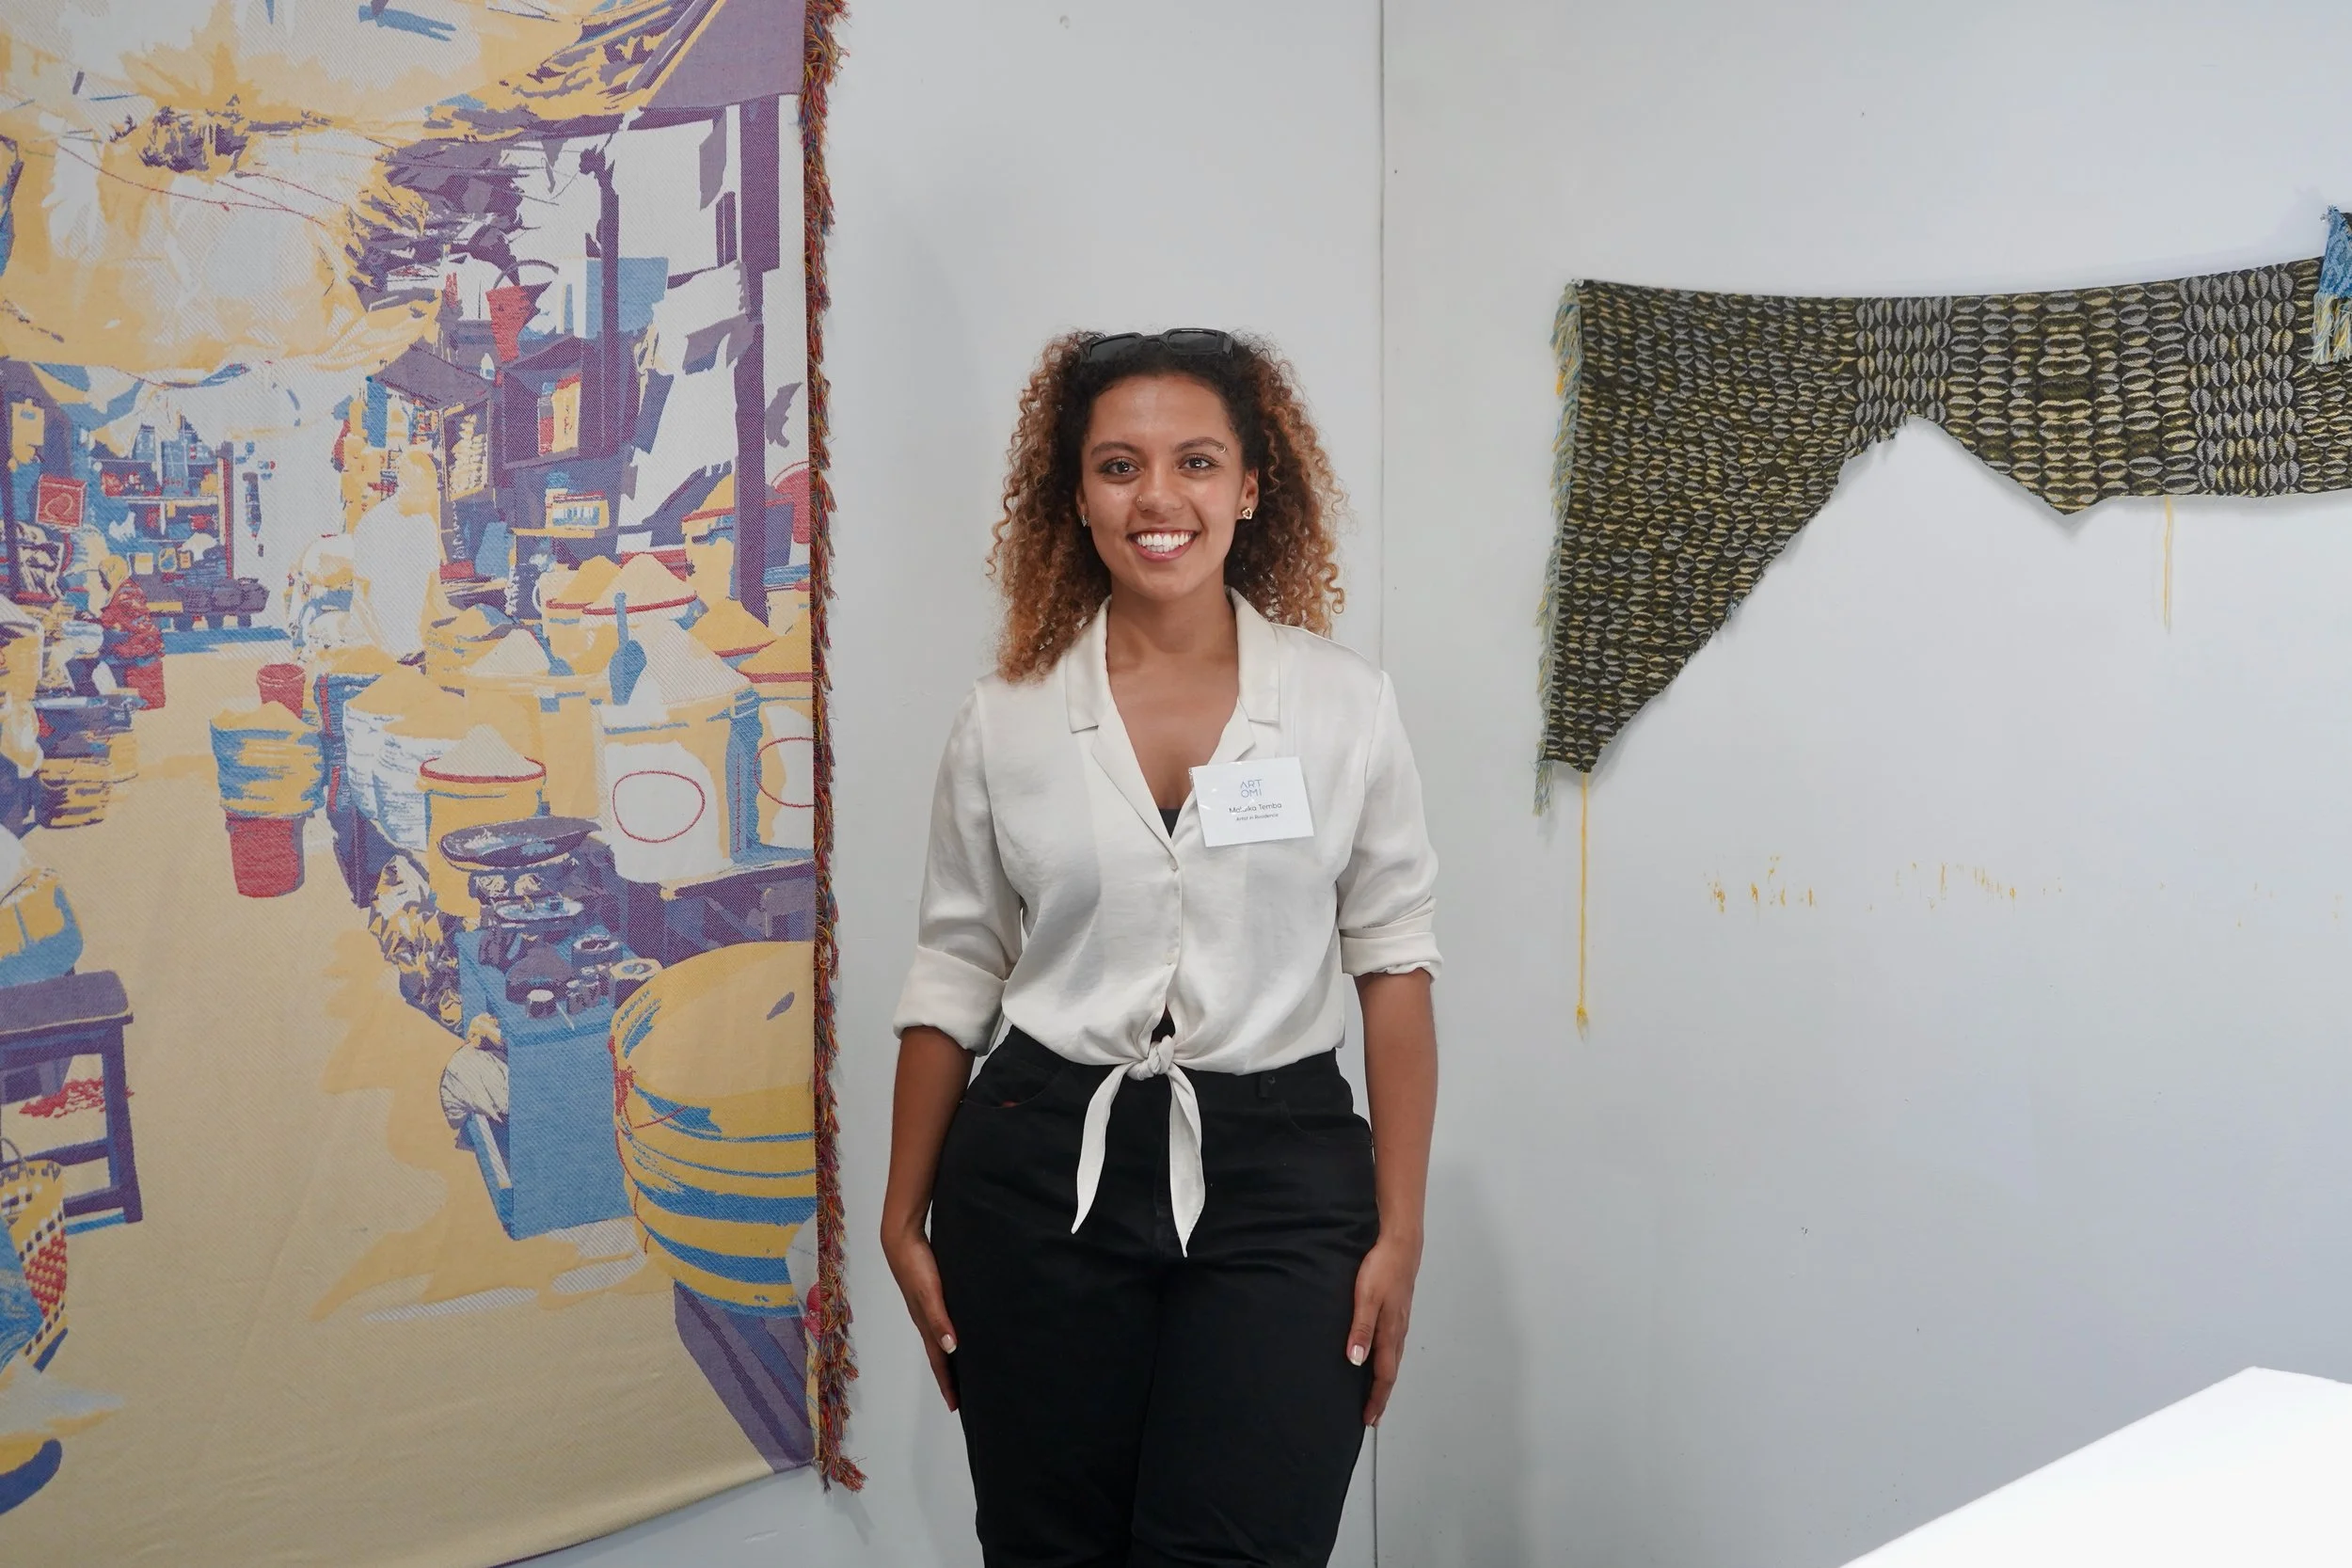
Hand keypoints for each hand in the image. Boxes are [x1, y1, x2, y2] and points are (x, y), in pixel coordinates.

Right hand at [881, 1222, 958, 1411]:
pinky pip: (941, 1321)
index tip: (956, 1406)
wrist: (901, 1237)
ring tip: (963, 1369)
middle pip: (939, 1354)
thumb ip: (939, 1319)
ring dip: (949, 1356)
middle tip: (962, 1396)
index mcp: (925, 1323)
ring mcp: (926, 1305)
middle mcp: (925, 1318)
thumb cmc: (916, 1265)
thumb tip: (951, 1349)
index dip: (947, 1383)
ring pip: (940, 1338)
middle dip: (949, 1376)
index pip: (939, 1360)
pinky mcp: (929, 1292)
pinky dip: (949, 1334)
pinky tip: (957, 1331)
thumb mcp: (929, 1293)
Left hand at [1348, 1230, 1421, 1425]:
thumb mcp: (1366, 1297)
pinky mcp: (1398, 1311)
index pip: (1383, 1375)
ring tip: (1375, 1394)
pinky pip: (1393, 1345)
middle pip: (1391, 1372)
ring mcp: (1400, 1321)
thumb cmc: (1383, 1267)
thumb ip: (1361, 1329)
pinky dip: (1387, 1360)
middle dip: (1381, 1396)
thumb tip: (1356, 1361)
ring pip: (1393, 1359)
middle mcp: (1398, 1330)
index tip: (1369, 1419)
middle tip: (1373, 1416)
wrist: (1401, 1242)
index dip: (1376, 1399)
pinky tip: (1380, 1357)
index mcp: (1390, 1331)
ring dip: (1384, 1380)